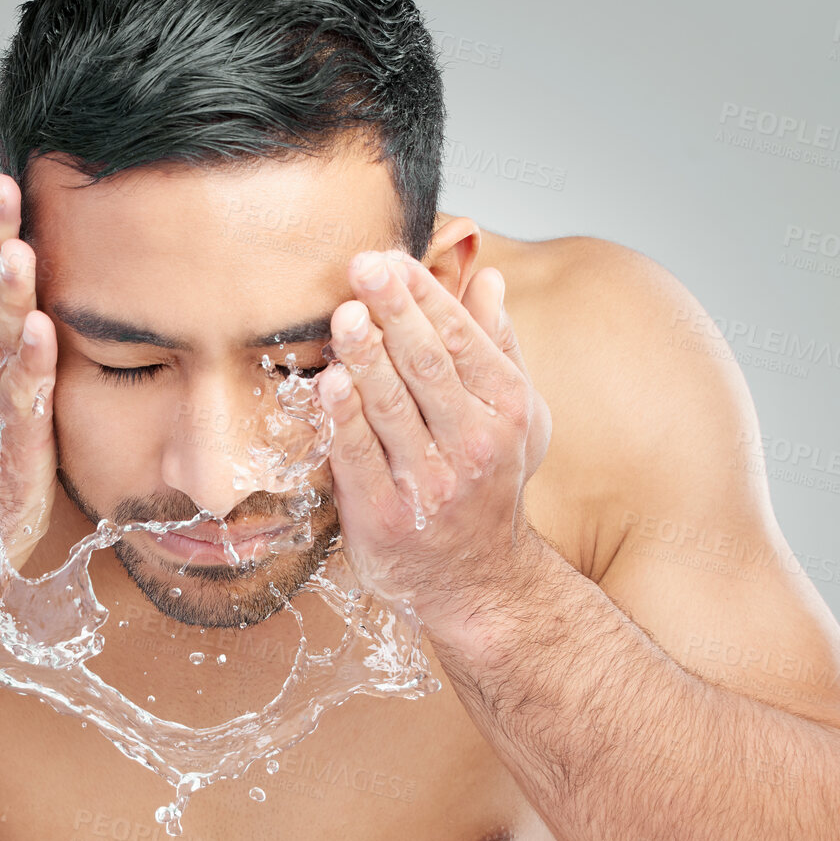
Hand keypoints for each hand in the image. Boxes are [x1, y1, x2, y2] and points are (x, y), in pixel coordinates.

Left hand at [316, 249, 550, 633]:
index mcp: (508, 408)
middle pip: (427, 364)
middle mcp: (474, 443)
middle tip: (363, 265)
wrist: (478, 581)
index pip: (461, 338)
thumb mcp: (512, 417)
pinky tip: (328, 383)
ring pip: (393, 406)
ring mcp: (430, 482)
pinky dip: (343, 419)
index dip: (424, 295)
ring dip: (365, 356)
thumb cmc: (485, 485)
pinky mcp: (386, 515)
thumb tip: (487, 278)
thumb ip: (495, 346)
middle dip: (394, 311)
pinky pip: (360, 458)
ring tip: (343, 315)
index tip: (391, 258)